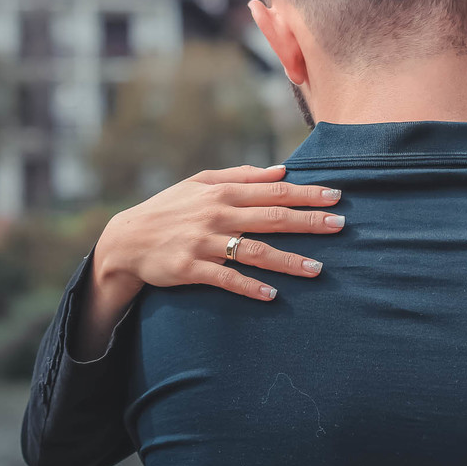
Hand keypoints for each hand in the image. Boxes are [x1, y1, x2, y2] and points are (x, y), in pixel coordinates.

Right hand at [95, 164, 345, 301]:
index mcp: (221, 191)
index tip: (336, 196)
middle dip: (307, 222)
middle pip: (270, 218)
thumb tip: (281, 171)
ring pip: (253, 251)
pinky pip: (225, 278)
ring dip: (287, 260)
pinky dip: (249, 286)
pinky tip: (272, 294)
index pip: (272, 190)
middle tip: (340, 225)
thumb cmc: (169, 208)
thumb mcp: (200, 183)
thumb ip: (241, 176)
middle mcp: (215, 214)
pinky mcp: (190, 268)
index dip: (305, 193)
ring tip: (317, 269)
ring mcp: (202, 242)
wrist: (126, 239)